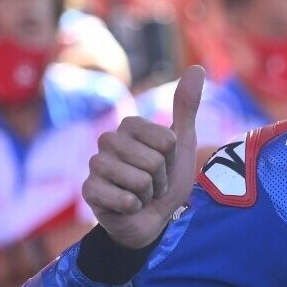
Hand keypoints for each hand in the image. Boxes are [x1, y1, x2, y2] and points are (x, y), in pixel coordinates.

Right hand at [82, 66, 203, 248]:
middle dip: (161, 178)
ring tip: (142, 194)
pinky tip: (127, 207)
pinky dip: (134, 207)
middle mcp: (107, 140)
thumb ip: (187, 107)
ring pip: (139, 180)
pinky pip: (124, 199)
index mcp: (129, 125)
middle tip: (153, 183)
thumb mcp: (181, 143)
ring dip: (148, 194)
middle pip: (153, 161)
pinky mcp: (89, 191)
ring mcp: (95, 165)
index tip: (165, 164)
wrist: (151, 218)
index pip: (165, 140)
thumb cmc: (166, 179)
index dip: (172, 158)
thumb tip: (197, 67)